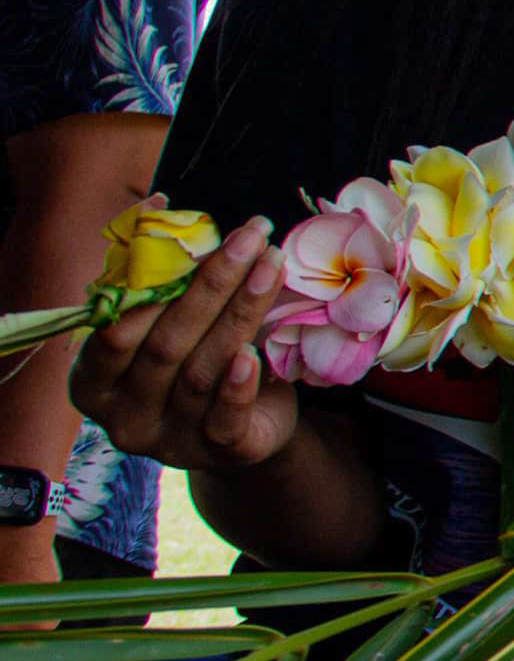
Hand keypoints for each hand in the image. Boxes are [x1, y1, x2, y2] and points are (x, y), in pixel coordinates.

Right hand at [69, 219, 302, 472]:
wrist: (242, 428)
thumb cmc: (195, 362)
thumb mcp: (169, 325)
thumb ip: (157, 281)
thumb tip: (160, 206)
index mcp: (94, 381)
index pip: (115, 332)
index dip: (156, 281)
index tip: (201, 233)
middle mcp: (123, 417)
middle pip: (165, 345)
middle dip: (211, 285)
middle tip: (252, 237)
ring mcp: (169, 441)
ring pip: (202, 371)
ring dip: (240, 313)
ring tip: (272, 266)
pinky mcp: (217, 454)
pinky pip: (225, 420)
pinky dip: (238, 385)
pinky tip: (253, 351)